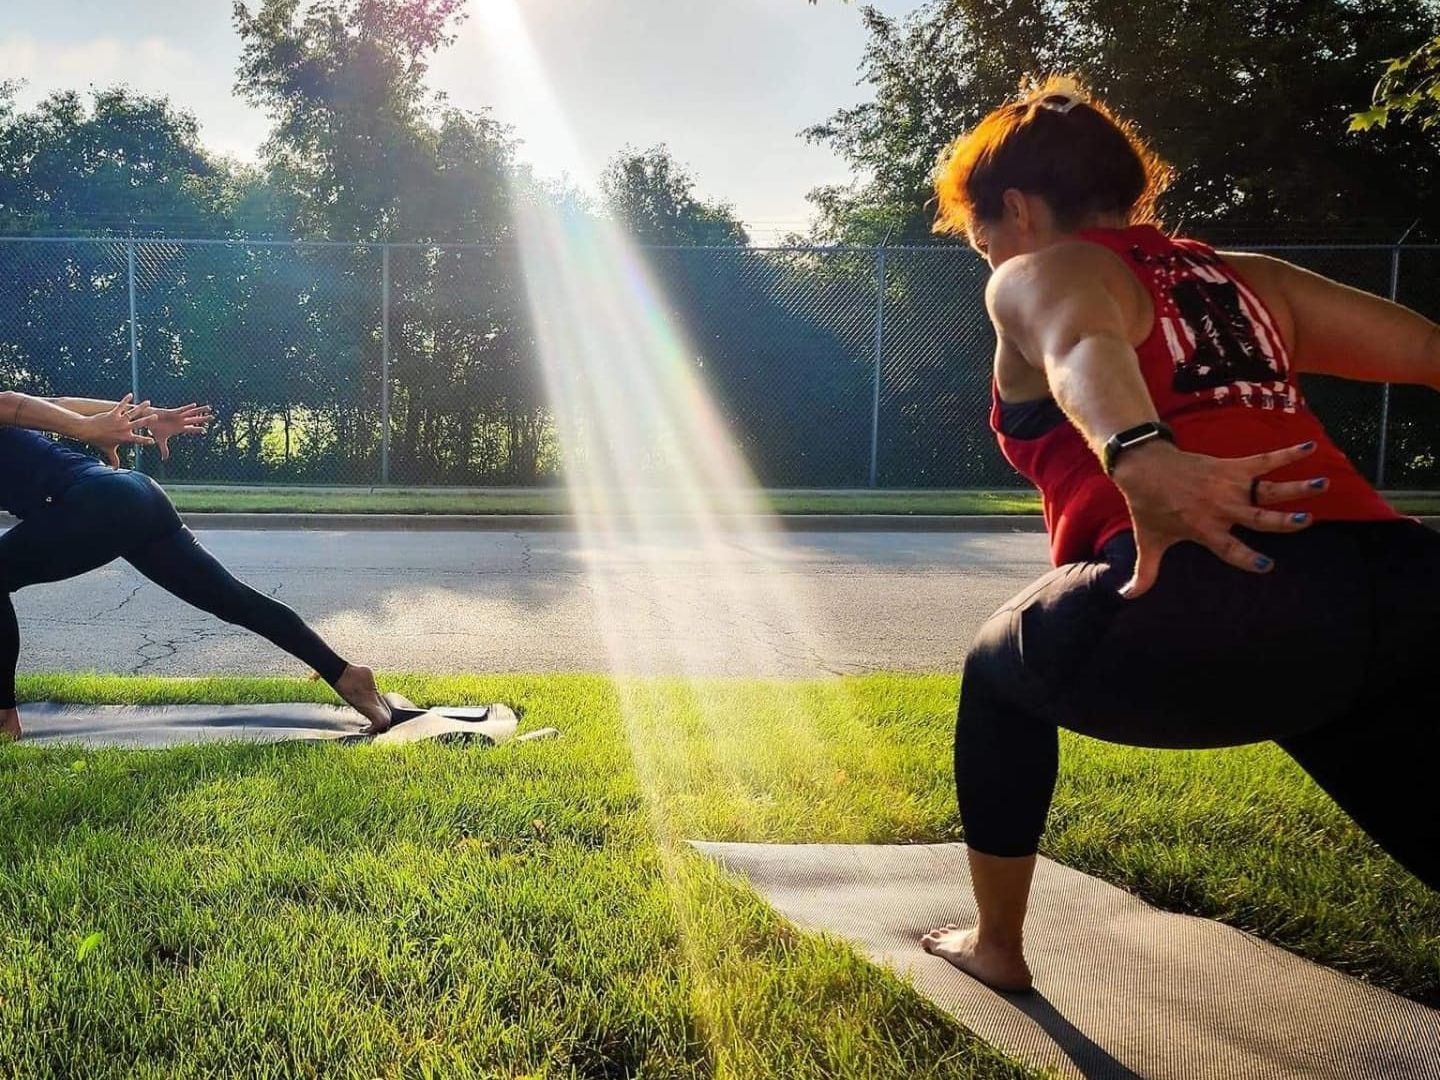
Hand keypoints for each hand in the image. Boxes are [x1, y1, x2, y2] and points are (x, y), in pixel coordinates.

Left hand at [76, 394, 156, 467]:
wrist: (87, 431)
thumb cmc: (98, 441)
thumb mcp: (108, 450)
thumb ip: (114, 460)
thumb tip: (115, 469)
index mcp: (125, 438)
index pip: (138, 440)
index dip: (146, 441)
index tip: (154, 441)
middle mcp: (124, 428)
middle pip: (139, 423)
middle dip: (148, 419)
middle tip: (156, 416)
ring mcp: (119, 420)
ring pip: (133, 412)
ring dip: (141, 407)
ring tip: (148, 402)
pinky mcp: (113, 413)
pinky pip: (121, 405)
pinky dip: (126, 400)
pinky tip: (131, 395)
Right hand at [147, 402, 213, 459]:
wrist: (147, 419)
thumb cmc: (155, 429)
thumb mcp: (160, 441)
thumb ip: (164, 449)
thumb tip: (164, 459)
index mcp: (178, 429)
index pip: (190, 429)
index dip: (197, 429)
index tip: (204, 430)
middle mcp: (180, 422)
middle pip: (195, 420)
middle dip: (203, 419)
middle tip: (213, 418)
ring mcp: (178, 416)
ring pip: (191, 413)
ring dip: (200, 411)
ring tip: (209, 408)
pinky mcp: (173, 412)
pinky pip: (182, 409)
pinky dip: (188, 407)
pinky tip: (195, 405)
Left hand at [1113, 439, 1328, 598]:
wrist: (1144, 468)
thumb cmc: (1148, 508)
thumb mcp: (1148, 542)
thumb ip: (1145, 572)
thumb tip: (1127, 596)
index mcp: (1205, 530)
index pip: (1230, 549)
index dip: (1247, 558)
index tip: (1267, 565)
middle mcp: (1221, 509)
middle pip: (1258, 517)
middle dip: (1282, 520)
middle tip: (1305, 520)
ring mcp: (1229, 486)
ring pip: (1269, 489)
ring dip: (1296, 487)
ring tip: (1322, 484)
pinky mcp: (1232, 466)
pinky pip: (1264, 460)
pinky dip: (1286, 453)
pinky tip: (1309, 446)